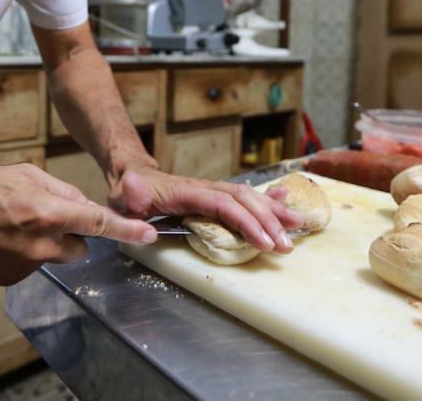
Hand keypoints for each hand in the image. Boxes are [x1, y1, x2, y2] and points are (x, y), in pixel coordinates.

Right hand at [0, 164, 156, 284]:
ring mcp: (25, 266)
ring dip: (46, 244)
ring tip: (14, 226)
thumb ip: (60, 190)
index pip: (98, 223)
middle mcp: (40, 245)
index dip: (126, 230)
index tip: (148, 236)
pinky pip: (31, 267)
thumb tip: (82, 204)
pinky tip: (2, 240)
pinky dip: (24, 255)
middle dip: (71, 234)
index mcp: (47, 213)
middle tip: (45, 217)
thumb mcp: (25, 174)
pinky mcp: (10, 279)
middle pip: (79, 246)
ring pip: (54, 257)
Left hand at [109, 167, 303, 253]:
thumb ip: (130, 208)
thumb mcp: (123, 200)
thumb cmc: (128, 194)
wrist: (131, 175)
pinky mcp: (215, 195)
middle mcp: (205, 187)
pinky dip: (267, 198)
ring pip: (248, 197)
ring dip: (273, 211)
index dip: (246, 222)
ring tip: (298, 225)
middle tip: (287, 244)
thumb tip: (144, 221)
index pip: (223, 205)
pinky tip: (286, 200)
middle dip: (268, 221)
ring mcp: (212, 190)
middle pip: (243, 200)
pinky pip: (244, 196)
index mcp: (187, 192)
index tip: (264, 242)